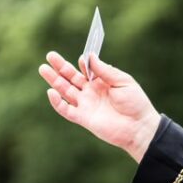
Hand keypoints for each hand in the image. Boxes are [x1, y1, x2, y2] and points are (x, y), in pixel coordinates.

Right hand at [39, 51, 160, 162]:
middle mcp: (91, 93)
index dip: (82, 63)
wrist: (139, 126)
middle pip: (71, 78)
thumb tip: (89, 56)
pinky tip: (50, 92)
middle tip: (49, 56)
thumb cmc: (135, 103)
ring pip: (65, 91)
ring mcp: (86, 105)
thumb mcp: (123, 81)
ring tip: (43, 68)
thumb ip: (105, 70)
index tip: (82, 58)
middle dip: (60, 67)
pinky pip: (66, 110)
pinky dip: (57, 102)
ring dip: (54, 80)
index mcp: (101, 82)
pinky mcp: (83, 118)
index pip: (86, 70)